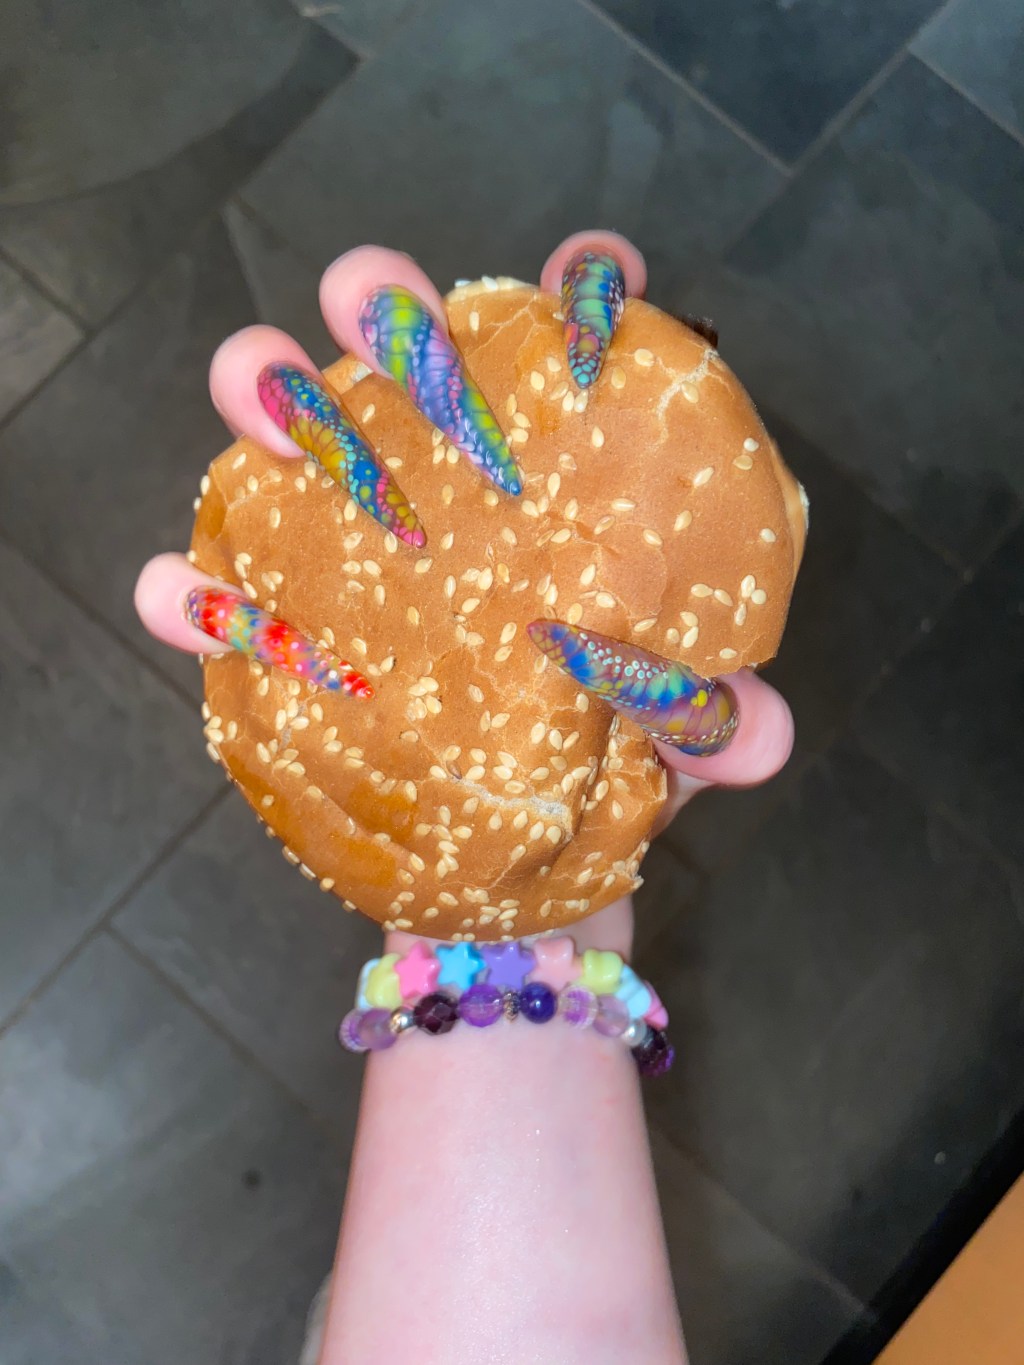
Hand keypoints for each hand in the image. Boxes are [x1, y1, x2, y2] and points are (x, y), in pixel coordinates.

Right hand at [135, 232, 793, 956]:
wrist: (515, 872)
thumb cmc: (607, 768)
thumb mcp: (673, 743)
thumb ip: (712, 726)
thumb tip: (760, 736)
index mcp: (554, 495)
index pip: (570, 371)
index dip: (580, 304)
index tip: (588, 277)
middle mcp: (450, 499)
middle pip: (411, 375)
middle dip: (390, 316)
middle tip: (379, 301)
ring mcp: (357, 561)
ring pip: (296, 453)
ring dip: (267, 401)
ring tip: (256, 387)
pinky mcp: (288, 645)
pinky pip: (224, 608)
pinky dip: (193, 594)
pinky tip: (179, 593)